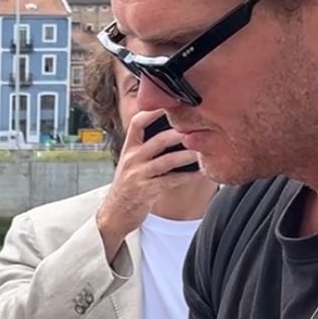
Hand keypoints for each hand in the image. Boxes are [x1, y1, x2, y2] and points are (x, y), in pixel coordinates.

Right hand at [94, 114, 189, 257]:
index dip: (153, 111)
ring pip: (167, 161)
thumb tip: (170, 133)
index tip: (170, 103)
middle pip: (158, 140)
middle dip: (180, 133)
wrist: (114, 215)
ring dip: (187, 155)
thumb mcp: (130, 164)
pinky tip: (200, 173)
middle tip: (199, 127)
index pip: (137, 123)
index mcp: (128, 149)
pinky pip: (171, 181)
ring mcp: (139, 175)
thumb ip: (145, 149)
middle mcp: (132, 159)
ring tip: (203, 150)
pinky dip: (188, 176)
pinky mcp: (147, 191)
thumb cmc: (128, 187)